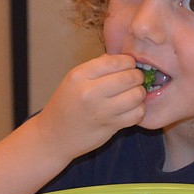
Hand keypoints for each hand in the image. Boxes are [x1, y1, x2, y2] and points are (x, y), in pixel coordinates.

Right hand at [30, 53, 145, 159]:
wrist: (54, 135)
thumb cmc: (67, 104)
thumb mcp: (74, 79)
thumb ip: (98, 66)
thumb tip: (124, 58)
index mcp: (80, 75)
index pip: (116, 61)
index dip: (129, 62)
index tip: (128, 66)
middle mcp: (90, 92)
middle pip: (129, 77)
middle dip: (138, 77)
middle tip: (135, 80)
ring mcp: (100, 111)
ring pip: (136, 96)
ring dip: (140, 94)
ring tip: (133, 95)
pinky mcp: (109, 127)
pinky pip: (136, 114)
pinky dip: (139, 110)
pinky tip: (131, 109)